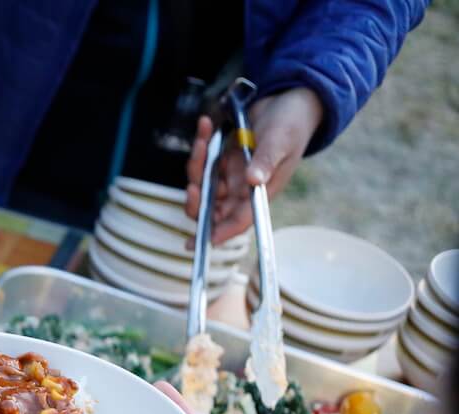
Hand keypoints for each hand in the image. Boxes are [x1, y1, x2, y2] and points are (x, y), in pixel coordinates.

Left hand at [184, 87, 323, 243]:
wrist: (289, 101)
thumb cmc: (291, 125)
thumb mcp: (281, 141)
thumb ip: (266, 160)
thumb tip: (253, 181)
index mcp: (260, 195)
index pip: (237, 221)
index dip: (218, 233)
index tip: (198, 242)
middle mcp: (242, 190)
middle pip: (210, 208)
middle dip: (196, 201)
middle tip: (192, 187)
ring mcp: (229, 175)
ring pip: (201, 184)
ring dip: (197, 164)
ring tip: (204, 139)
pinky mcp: (221, 161)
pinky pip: (202, 162)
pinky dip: (200, 146)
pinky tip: (205, 125)